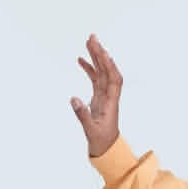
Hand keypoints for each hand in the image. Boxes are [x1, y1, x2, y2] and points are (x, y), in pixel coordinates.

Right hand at [70, 34, 121, 158]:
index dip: (109, 66)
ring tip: (88, 41)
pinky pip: (95, 79)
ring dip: (96, 57)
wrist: (106, 151)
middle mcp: (109, 97)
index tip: (102, 52)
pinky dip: (89, 69)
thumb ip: (83, 115)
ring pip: (101, 73)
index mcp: (111, 104)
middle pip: (107, 71)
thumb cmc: (102, 143)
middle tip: (92, 37)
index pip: (113, 80)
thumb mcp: (91, 131)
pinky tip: (81, 59)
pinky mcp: (98, 98)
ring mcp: (104, 97)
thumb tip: (74, 99)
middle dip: (101, 54)